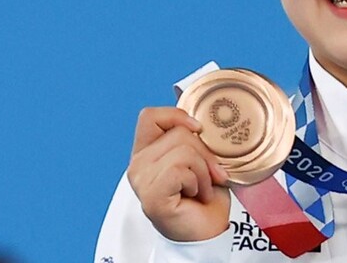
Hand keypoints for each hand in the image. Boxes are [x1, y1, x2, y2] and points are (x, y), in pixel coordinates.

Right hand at [127, 107, 231, 241]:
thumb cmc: (205, 196)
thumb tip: (198, 118)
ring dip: (203, 171)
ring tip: (200, 188)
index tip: (198, 129)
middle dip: (205, 153)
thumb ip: (192, 137)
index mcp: (147, 152)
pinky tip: (194, 195)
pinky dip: (198, 181)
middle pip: (178, 132)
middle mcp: (138, 165)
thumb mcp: (200, 157)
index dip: (176, 115)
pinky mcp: (151, 194)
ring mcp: (141, 180)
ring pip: (184, 149)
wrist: (209, 230)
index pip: (150, 115)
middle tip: (208, 176)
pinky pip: (182, 168)